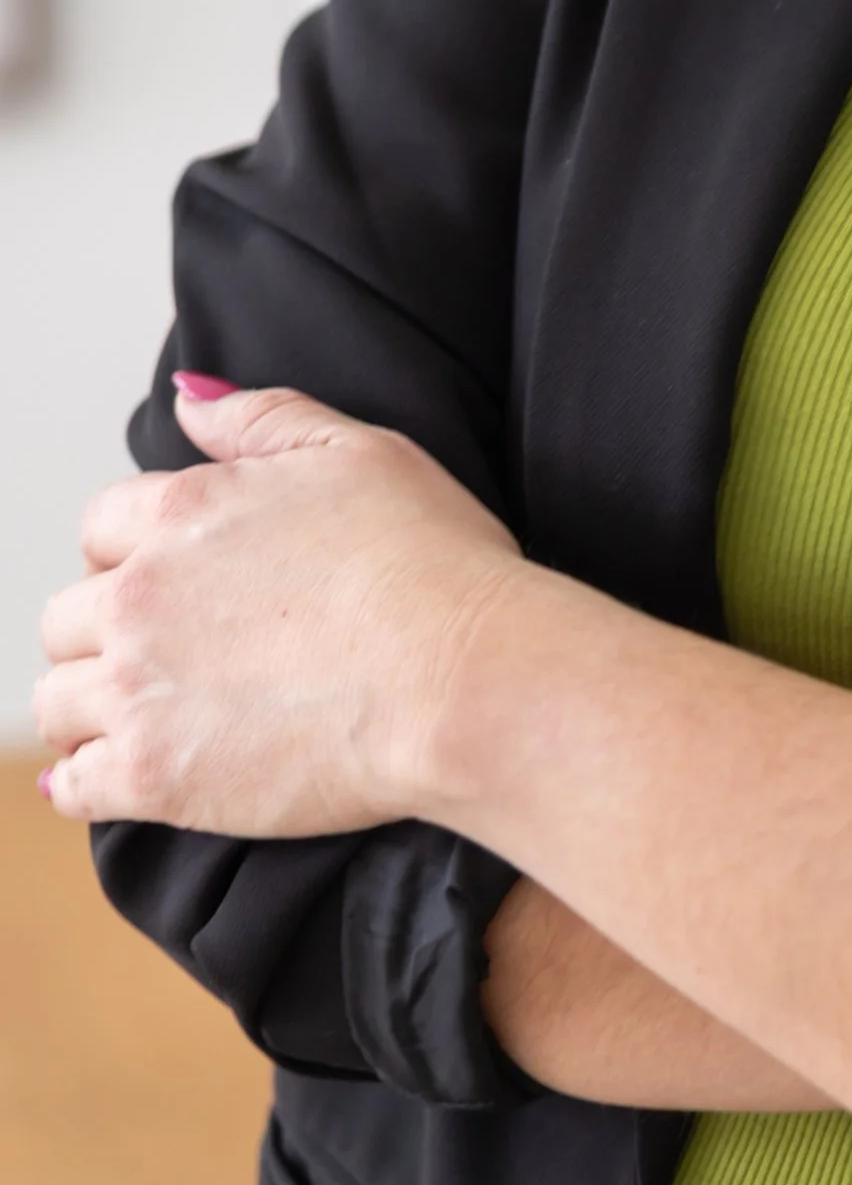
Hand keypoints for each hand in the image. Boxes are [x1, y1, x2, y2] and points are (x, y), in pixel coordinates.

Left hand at [36, 381, 522, 836]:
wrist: (464, 676)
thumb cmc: (433, 561)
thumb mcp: (361, 452)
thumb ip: (262, 418)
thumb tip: (186, 398)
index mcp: (183, 510)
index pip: (101, 527)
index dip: (133, 553)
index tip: (175, 584)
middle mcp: (140, 594)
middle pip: (66, 616)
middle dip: (104, 632)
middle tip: (165, 653)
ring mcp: (138, 687)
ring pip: (55, 699)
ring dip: (89, 706)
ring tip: (143, 717)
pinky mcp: (152, 775)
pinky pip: (74, 786)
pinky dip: (86, 782)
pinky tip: (114, 777)